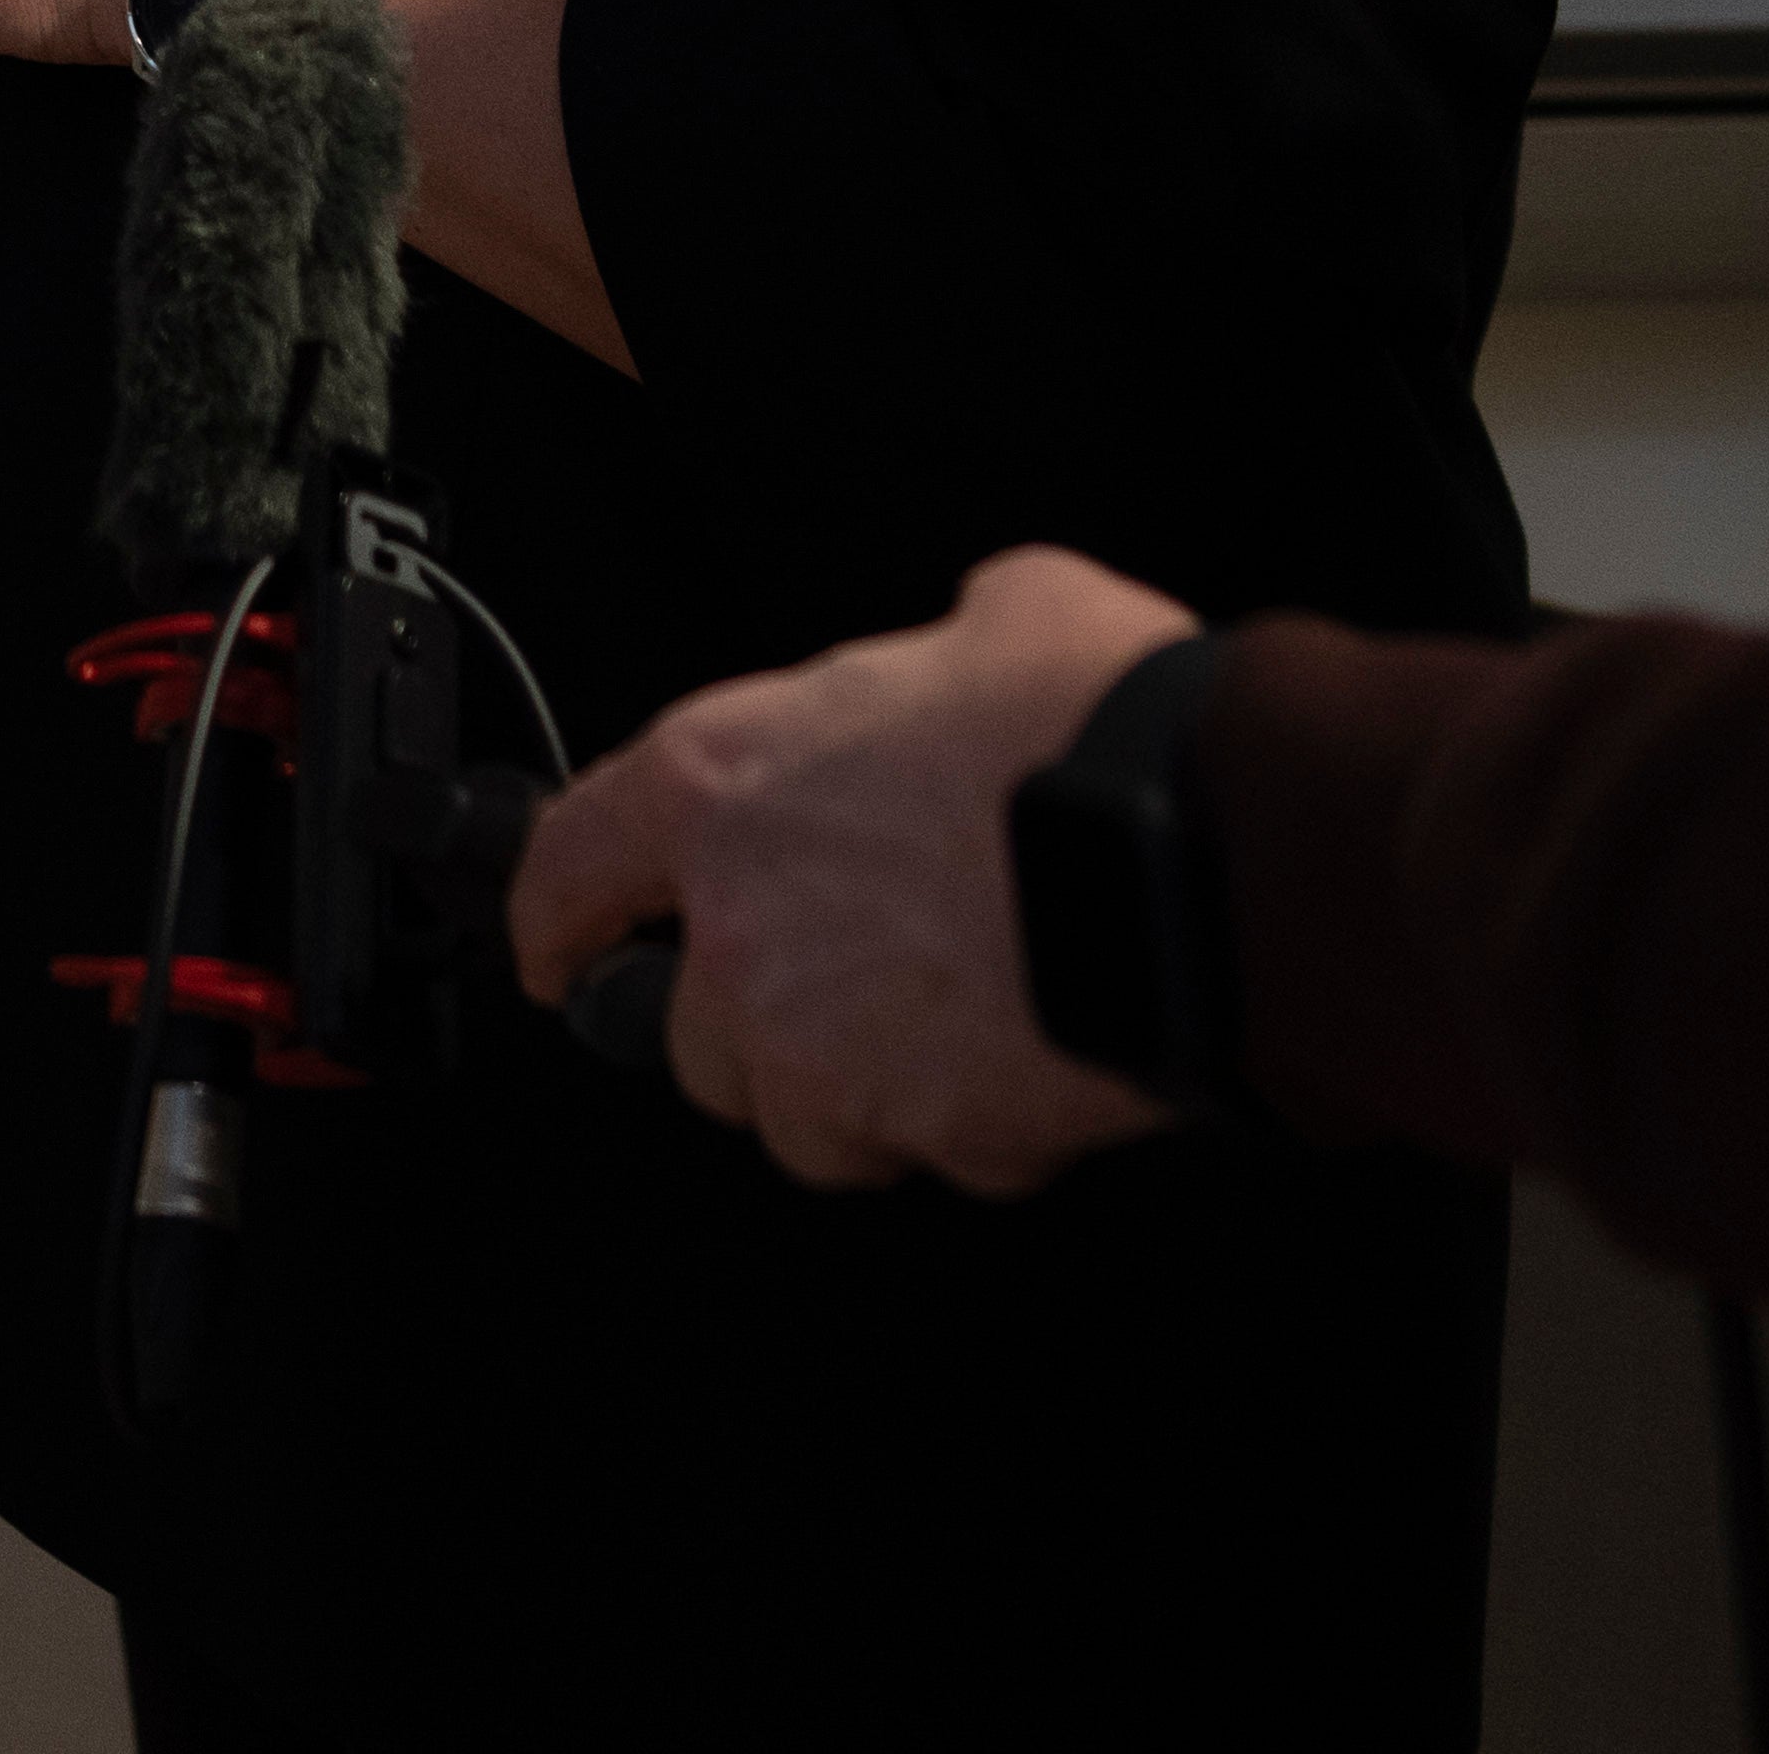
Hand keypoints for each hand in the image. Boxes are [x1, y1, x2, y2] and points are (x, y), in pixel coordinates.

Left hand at [512, 549, 1199, 1191]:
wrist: (1216, 848)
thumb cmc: (1106, 724)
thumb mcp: (998, 615)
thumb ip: (924, 664)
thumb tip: (957, 666)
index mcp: (724, 783)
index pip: (566, 866)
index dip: (552, 916)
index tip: (551, 949)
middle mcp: (745, 927)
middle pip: (694, 1034)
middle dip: (766, 1021)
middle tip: (864, 973)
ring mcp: (825, 1046)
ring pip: (802, 1118)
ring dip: (860, 1088)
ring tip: (959, 1016)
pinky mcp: (925, 1132)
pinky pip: (929, 1154)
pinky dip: (974, 1125)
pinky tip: (1036, 1048)